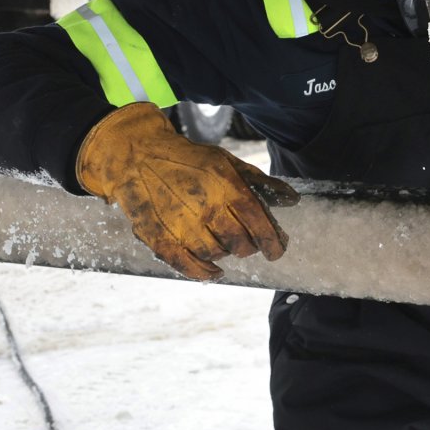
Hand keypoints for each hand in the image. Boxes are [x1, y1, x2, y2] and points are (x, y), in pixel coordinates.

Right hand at [75, 103, 298, 280]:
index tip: (278, 250)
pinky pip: (189, 266)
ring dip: (225, 253)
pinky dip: (205, 273)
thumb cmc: (188, 159)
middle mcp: (206, 208)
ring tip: (223, 243)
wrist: (137, 156)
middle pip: (240, 244)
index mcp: (226, 186)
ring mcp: (182, 225)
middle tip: (247, 243)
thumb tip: (292, 200)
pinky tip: (215, 271)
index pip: (259, 223)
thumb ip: (260, 183)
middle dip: (249, 247)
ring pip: (217, 254)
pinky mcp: (160, 238)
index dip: (273, 242)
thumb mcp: (227, 162)